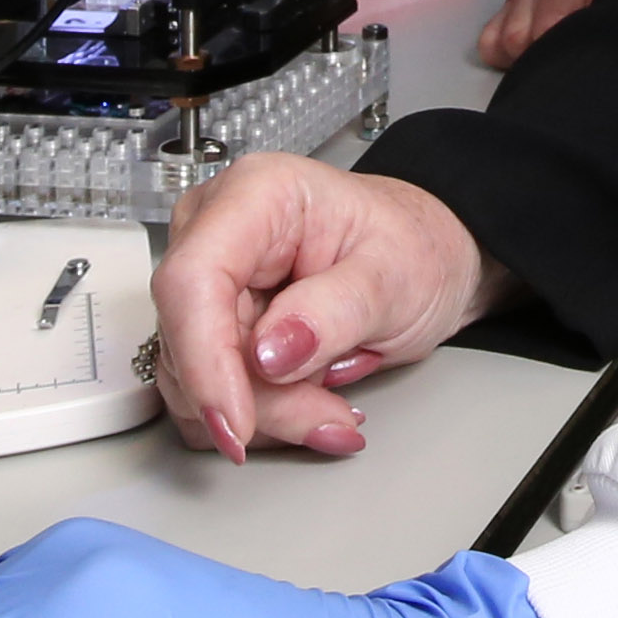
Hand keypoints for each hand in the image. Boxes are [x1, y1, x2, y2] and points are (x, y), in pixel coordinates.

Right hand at [153, 157, 507, 459]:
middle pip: (191, 340)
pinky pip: (207, 392)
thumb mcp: (397, 277)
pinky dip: (261, 415)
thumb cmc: (415, 248)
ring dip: (266, 412)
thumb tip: (268, 354)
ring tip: (333, 408)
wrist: (426, 261)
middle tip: (330, 418)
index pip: (193, 280)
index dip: (204, 359)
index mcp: (257, 194)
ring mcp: (207, 282)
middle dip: (259, 399)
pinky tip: (313, 403)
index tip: (240, 422)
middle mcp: (215, 232)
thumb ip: (336, 311)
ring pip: (191, 377)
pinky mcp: (209, 326)